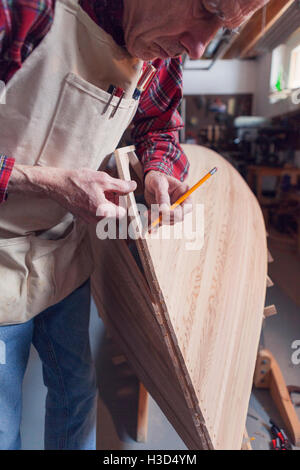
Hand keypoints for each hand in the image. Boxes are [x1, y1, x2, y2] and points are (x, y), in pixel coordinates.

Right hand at [9, 165, 136, 223]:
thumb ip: (120, 185)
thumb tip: (133, 186)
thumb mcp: (103, 179)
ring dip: (106, 202)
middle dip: (115, 201)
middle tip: (109, 188)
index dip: (124, 202)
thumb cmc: (78, 181)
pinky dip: (98, 204)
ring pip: (106, 212)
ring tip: (98, 189)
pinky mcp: (84, 217)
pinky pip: (97, 212)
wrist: (57, 185)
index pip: (123, 213)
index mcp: (103, 211)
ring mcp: (89, 220)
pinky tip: (91, 193)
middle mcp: (97, 219)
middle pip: (114, 213)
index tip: (122, 193)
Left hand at [144, 170, 191, 227]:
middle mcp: (181, 204)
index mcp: (185, 194)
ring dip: (158, 220)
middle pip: (178, 217)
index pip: (187, 208)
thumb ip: (162, 196)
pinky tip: (149, 228)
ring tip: (146, 214)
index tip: (163, 212)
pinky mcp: (165, 215)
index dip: (177, 213)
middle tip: (152, 214)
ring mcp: (173, 211)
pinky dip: (155, 225)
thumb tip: (163, 210)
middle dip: (165, 217)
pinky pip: (161, 223)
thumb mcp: (159, 183)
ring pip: (169, 221)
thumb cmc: (157, 178)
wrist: (150, 181)